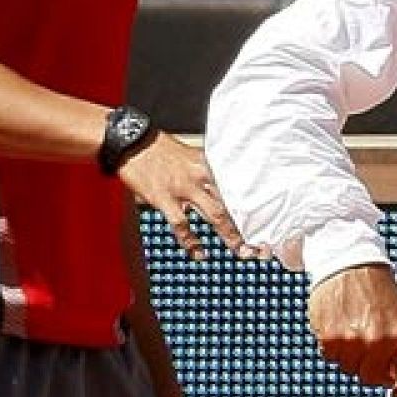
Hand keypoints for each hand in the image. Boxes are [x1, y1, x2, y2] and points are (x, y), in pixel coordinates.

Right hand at [119, 131, 255, 260]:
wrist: (131, 142)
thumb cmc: (158, 149)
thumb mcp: (189, 154)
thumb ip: (204, 171)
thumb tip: (218, 188)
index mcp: (207, 163)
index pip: (237, 184)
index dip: (252, 202)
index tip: (265, 217)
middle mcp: (200, 175)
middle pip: (231, 201)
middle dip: (248, 222)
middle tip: (260, 240)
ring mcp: (183, 188)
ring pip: (215, 214)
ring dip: (229, 235)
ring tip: (240, 251)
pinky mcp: (165, 199)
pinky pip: (182, 225)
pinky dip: (191, 242)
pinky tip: (199, 253)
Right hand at [308, 264, 396, 396]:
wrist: (350, 263)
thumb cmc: (377, 286)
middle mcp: (378, 342)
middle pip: (371, 378)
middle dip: (371, 367)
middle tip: (368, 346)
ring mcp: (353, 342)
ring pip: (349, 369)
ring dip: (350, 356)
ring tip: (353, 329)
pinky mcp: (329, 338)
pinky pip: (331, 357)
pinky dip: (333, 346)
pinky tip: (338, 326)